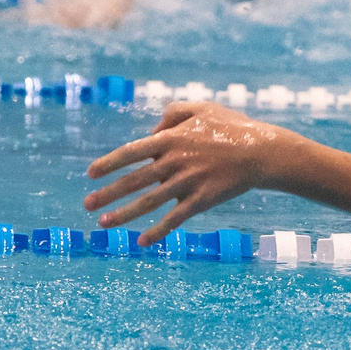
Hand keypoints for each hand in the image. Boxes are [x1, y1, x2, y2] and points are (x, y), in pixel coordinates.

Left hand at [82, 102, 302, 241]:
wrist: (262, 152)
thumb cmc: (232, 127)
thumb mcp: (202, 108)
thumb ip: (172, 113)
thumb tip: (151, 130)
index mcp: (172, 138)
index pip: (131, 152)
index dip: (109, 163)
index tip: (90, 173)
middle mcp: (175, 161)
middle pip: (135, 180)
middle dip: (108, 193)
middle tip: (87, 204)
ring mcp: (188, 182)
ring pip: (149, 201)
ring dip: (124, 214)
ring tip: (103, 224)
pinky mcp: (202, 200)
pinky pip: (175, 218)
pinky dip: (158, 231)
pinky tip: (142, 241)